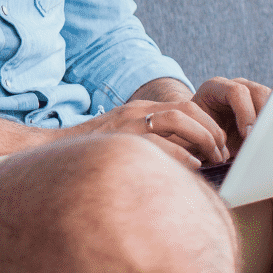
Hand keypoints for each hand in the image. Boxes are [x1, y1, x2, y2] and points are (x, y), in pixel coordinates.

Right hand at [69, 96, 230, 168]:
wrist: (50, 151)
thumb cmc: (90, 154)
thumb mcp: (124, 142)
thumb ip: (151, 144)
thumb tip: (185, 161)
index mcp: (140, 110)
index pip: (186, 107)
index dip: (209, 125)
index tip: (220, 146)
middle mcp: (137, 111)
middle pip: (188, 109)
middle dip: (211, 130)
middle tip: (222, 153)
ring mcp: (129, 122)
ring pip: (179, 118)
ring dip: (203, 138)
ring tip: (214, 158)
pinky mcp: (122, 138)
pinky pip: (159, 141)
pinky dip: (181, 152)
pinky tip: (194, 165)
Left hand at [192, 76, 272, 154]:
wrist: (201, 128)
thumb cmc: (198, 130)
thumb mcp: (199, 131)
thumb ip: (210, 136)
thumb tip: (225, 155)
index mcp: (215, 87)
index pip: (236, 92)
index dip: (245, 113)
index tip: (247, 135)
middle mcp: (235, 86)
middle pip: (259, 92)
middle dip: (263, 117)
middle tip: (263, 138)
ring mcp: (251, 92)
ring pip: (272, 100)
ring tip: (270, 140)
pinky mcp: (263, 104)